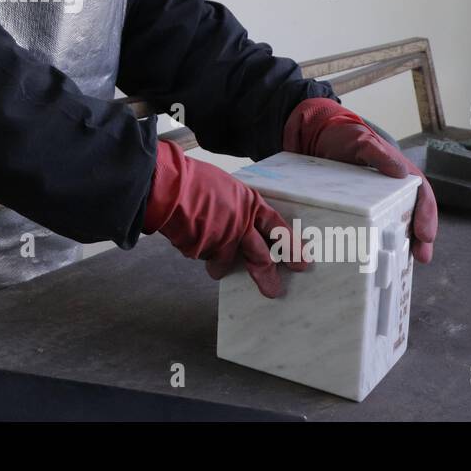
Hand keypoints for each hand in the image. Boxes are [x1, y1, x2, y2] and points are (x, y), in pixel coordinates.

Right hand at [144, 139, 307, 296]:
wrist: (168, 185)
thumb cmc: (193, 180)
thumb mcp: (223, 186)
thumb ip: (234, 205)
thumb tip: (236, 218)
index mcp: (250, 204)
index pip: (277, 228)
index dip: (290, 245)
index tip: (301, 260)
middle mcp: (241, 225)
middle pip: (261, 256)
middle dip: (267, 275)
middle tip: (273, 290)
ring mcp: (223, 241)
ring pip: (226, 261)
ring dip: (220, 267)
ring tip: (217, 271)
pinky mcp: (204, 252)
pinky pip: (202, 256)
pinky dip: (196, 250)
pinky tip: (186, 238)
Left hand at [283, 98, 437, 262]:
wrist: (319, 140)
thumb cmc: (346, 139)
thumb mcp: (362, 142)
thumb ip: (379, 153)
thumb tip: (400, 171)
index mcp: (402, 176)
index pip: (423, 196)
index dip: (427, 216)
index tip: (426, 234)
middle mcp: (394, 192)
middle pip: (415, 217)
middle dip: (421, 239)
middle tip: (422, 257)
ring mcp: (379, 203)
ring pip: (397, 226)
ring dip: (404, 246)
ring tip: (404, 265)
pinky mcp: (362, 211)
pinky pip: (374, 228)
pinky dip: (379, 244)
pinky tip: (376, 260)